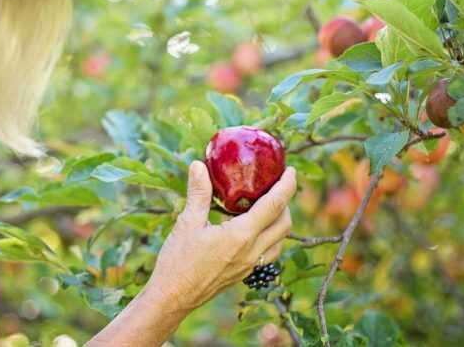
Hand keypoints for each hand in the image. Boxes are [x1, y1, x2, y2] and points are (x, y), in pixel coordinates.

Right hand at [144, 161, 295, 311]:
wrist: (173, 297)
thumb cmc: (178, 260)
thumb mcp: (187, 222)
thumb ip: (198, 193)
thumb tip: (199, 165)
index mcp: (241, 235)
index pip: (274, 205)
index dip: (287, 186)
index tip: (290, 171)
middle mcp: (252, 251)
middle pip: (284, 224)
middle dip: (286, 202)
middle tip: (277, 186)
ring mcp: (250, 265)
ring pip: (279, 241)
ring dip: (280, 221)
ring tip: (268, 205)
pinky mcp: (244, 272)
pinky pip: (268, 252)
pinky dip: (270, 237)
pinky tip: (253, 229)